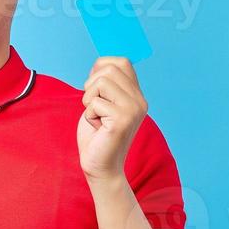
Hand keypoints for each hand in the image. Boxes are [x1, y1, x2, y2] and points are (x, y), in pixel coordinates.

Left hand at [77, 57, 147, 183]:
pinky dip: (89, 115)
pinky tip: (98, 128)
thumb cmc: (97, 136)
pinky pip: (94, 102)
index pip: (122, 61)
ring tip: (96, 117)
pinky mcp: (122, 119)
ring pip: (100, 82)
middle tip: (93, 106)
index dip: (101, 67)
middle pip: (109, 69)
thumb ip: (106, 84)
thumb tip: (100, 62)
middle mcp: (139, 100)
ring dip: (89, 100)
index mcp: (136, 95)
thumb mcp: (102, 103)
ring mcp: (133, 109)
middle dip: (91, 86)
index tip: (94, 88)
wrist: (101, 167)